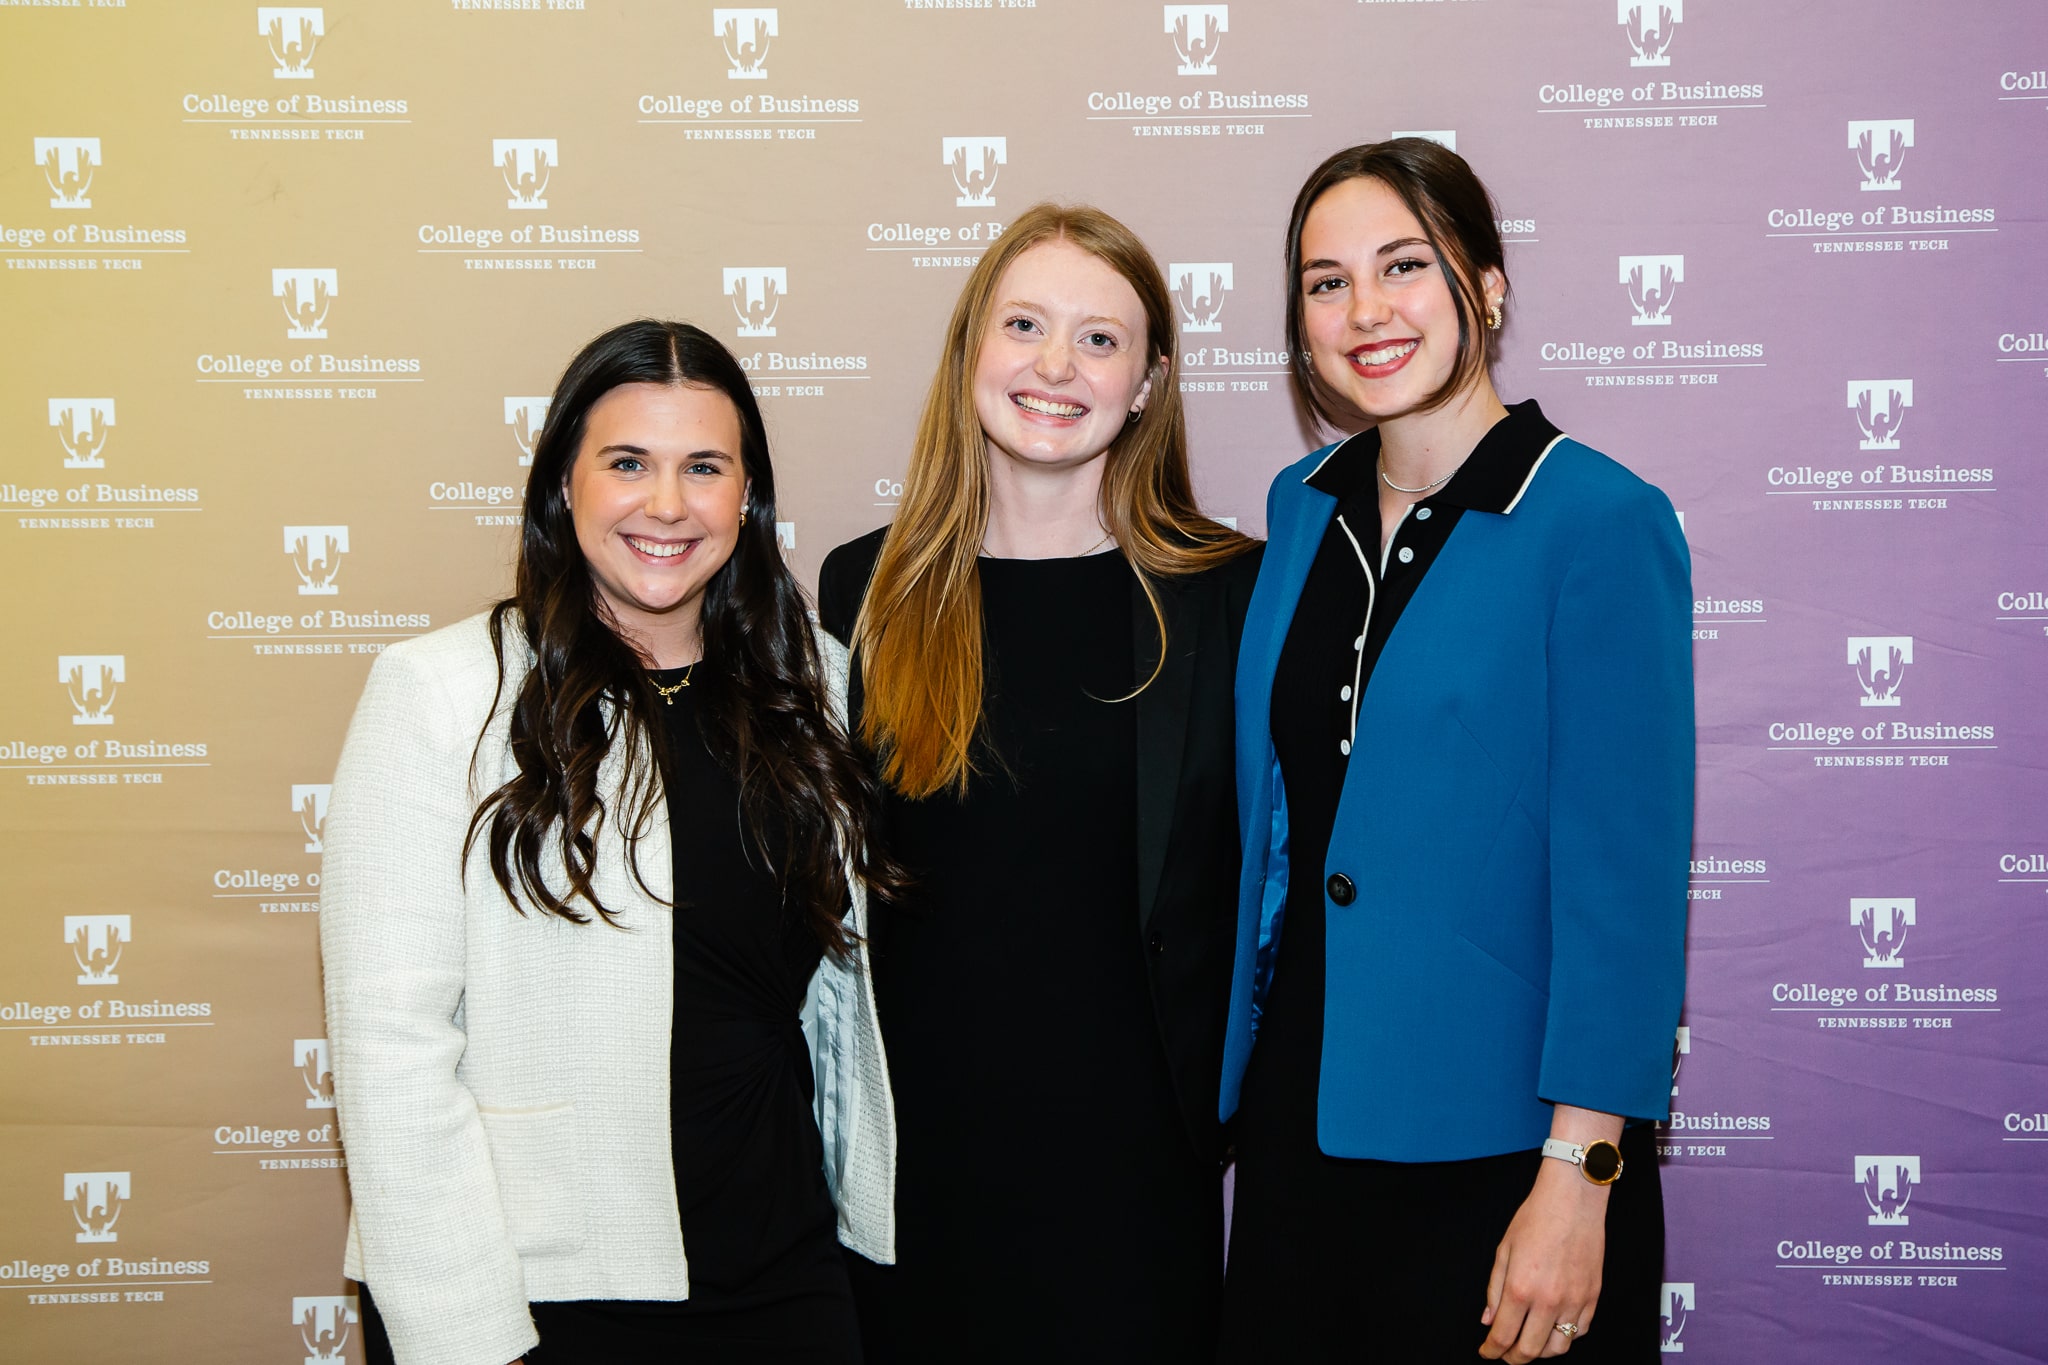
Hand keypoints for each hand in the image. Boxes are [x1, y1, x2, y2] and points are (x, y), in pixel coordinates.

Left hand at [1479, 1158, 1607, 1360]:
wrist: (1573, 1201)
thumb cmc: (1536, 1219)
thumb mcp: (1503, 1251)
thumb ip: (1494, 1290)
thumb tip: (1489, 1321)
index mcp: (1521, 1288)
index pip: (1503, 1336)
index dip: (1491, 1350)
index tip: (1486, 1351)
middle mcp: (1549, 1300)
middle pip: (1530, 1350)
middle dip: (1513, 1358)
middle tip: (1504, 1354)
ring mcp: (1574, 1301)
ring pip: (1558, 1348)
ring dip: (1540, 1351)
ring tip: (1528, 1342)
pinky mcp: (1592, 1298)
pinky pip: (1579, 1332)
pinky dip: (1564, 1337)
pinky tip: (1553, 1328)